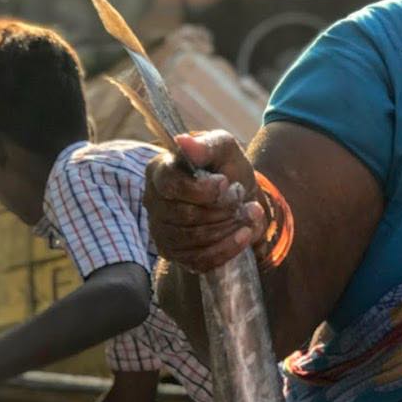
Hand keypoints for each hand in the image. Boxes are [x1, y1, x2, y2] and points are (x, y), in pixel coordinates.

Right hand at [144, 131, 267, 272]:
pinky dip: (228, 249)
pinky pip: (199, 260)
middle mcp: (153, 202)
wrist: (240, 200)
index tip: (226, 183)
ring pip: (193, 239)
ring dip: (227, 228)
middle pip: (184, 215)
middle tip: (242, 199)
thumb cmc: (226, 170)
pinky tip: (244, 235)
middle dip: (222, 209)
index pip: (170, 185)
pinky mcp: (175, 254)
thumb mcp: (224, 150)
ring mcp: (161, 230)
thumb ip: (207, 145)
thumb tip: (183, 141)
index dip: (203, 189)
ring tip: (248, 214)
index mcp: (159, 171)